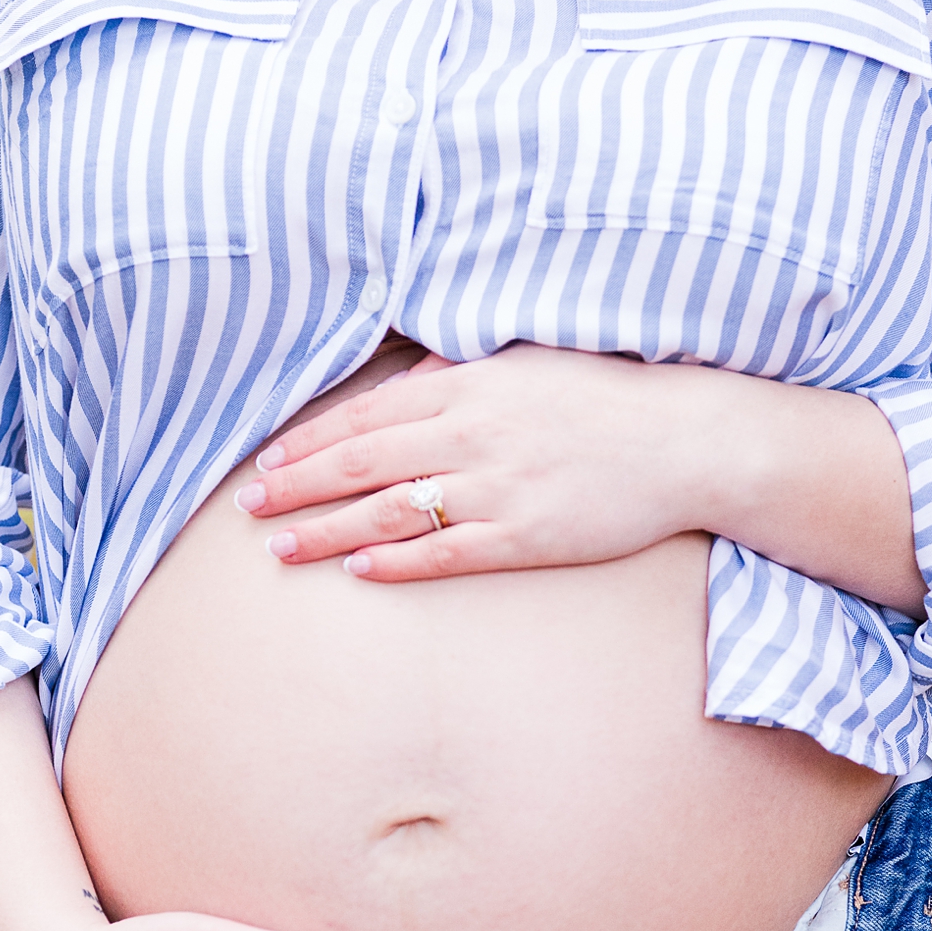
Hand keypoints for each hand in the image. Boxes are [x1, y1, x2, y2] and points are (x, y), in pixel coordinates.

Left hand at [234, 343, 702, 581]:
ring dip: (328, 531)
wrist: (682, 441)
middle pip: (362, 463)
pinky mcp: (526, 537)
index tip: (267, 459)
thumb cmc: (603, 395)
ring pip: (391, 512)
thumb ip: (461, 368)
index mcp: (469, 386)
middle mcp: (473, 435)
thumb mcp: (526, 361)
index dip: (310, 440)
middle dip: (298, 487)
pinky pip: (447, 553)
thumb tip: (407, 374)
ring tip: (281, 547)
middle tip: (249, 507)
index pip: (367, 415)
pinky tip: (357, 570)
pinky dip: (396, 561)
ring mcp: (498, 489)